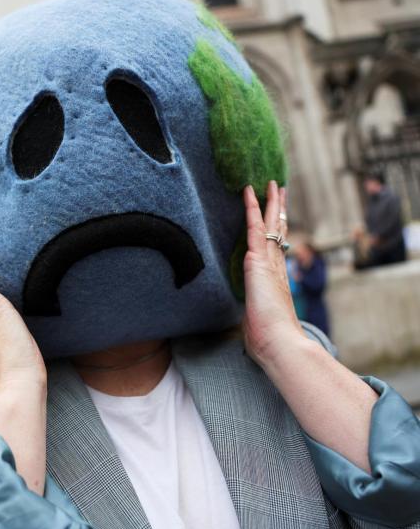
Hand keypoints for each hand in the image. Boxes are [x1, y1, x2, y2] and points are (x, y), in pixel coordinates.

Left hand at [242, 181, 303, 365]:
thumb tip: (253, 332)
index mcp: (276, 281)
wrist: (280, 344)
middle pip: (279, 232)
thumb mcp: (259, 325)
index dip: (278, 232)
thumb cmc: (269, 341)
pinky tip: (249, 192)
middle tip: (280, 191)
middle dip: (279, 211)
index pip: (277, 250)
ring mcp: (269, 263)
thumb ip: (256, 320)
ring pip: (270, 225)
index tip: (279, 217)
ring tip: (272, 184)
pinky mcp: (258, 261)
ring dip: (270, 203)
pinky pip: (254, 228)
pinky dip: (251, 208)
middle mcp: (276, 268)